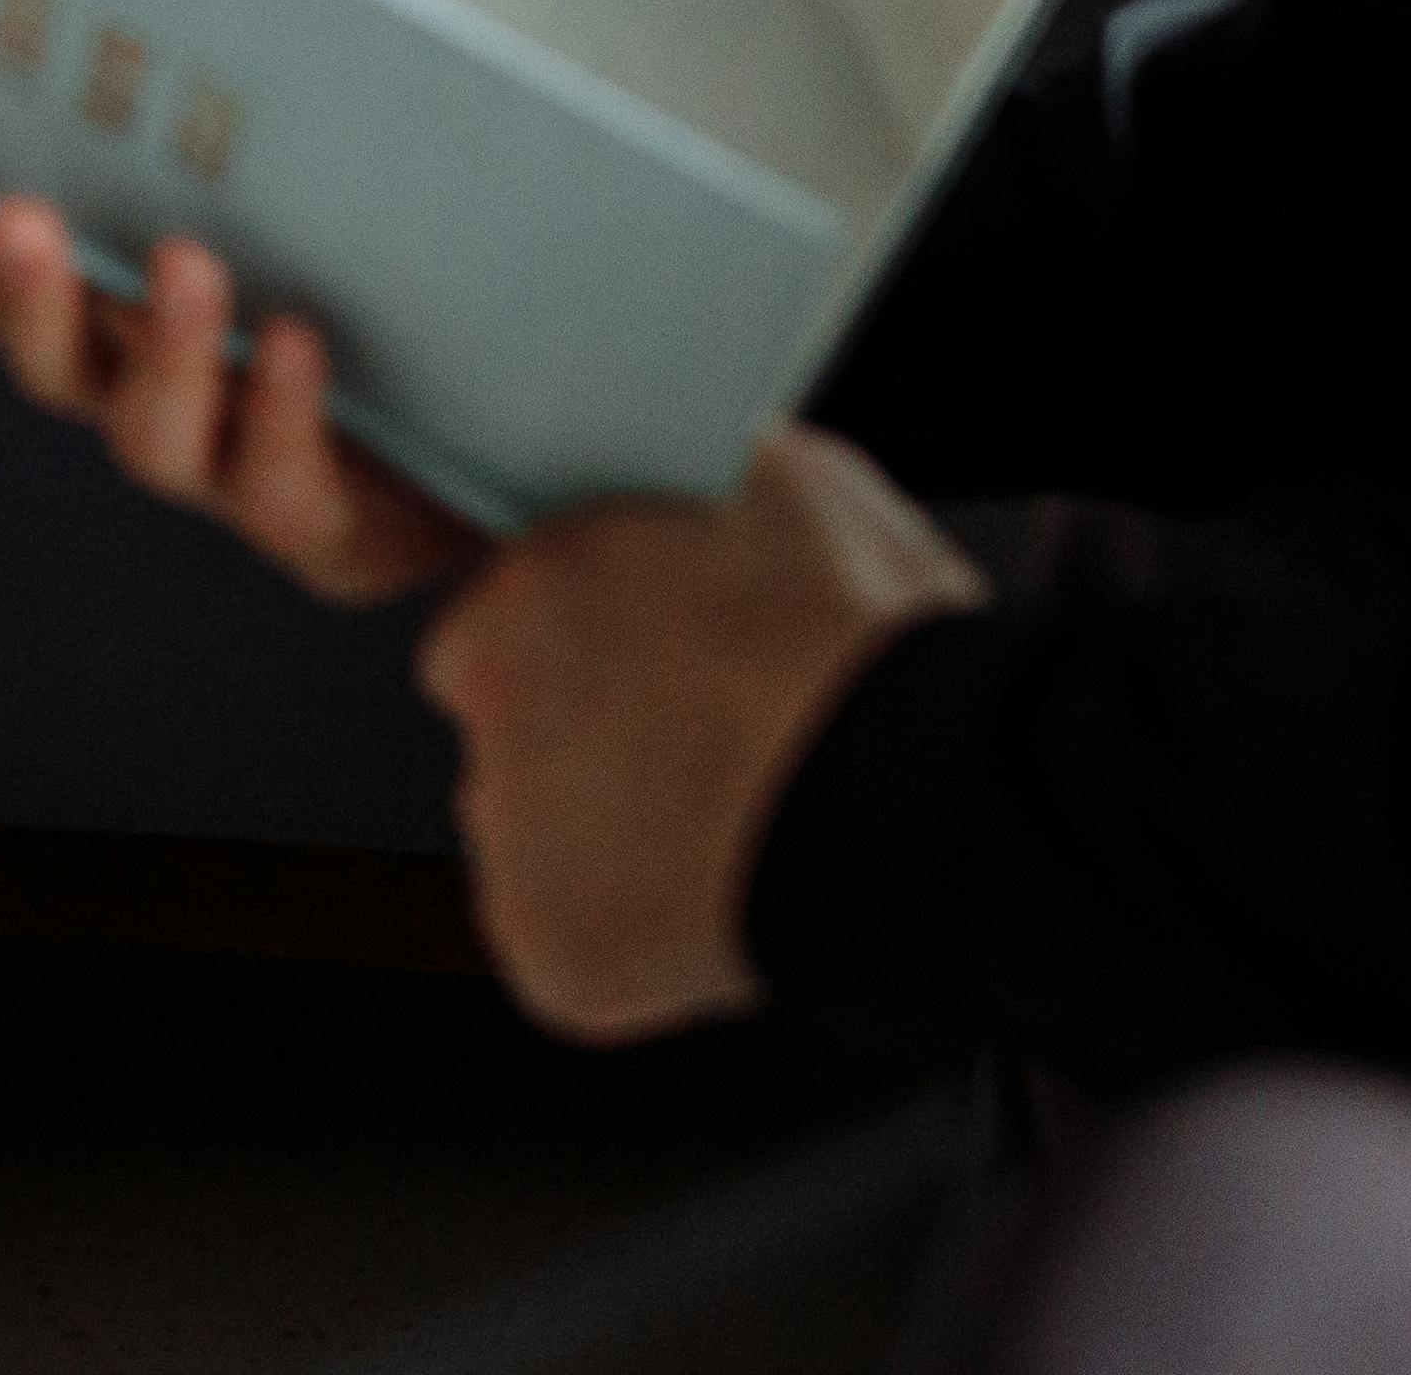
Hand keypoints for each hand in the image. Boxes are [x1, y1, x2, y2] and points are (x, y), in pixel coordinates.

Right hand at [0, 186, 481, 607]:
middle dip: (26, 293)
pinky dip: (281, 410)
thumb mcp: (297, 210)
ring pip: (153, 435)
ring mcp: (230, 473)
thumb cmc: (383, 299)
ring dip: (161, 347)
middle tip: (22, 217)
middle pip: (52, 365)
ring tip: (185, 263)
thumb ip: (220, 151)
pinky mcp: (320, 528)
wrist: (510, 449)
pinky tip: (289, 342)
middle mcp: (151, 402)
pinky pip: (285, 481)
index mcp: (119, 327)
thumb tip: (170, 14)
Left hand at [416, 427, 987, 1041]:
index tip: (642, 680)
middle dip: (579, 750)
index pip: (495, 627)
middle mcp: (490, 711)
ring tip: (722, 837)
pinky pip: (573, 950)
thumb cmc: (874, 646)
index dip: (574, 656)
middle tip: (688, 766)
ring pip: (533, 845)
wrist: (920, 798)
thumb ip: (721, 480)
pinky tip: (716, 904)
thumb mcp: (800, 490)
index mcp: (527, 590)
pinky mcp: (550, 954)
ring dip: (600, 844)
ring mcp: (512, 841)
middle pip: (506, 737)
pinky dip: (628, 943)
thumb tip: (735, 455)